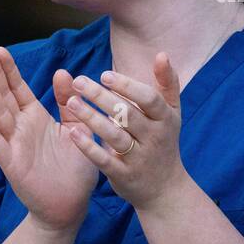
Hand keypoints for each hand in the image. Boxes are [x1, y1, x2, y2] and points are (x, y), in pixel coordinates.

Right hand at [0, 46, 97, 232]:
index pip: (18, 88)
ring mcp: (13, 144)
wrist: (71, 204)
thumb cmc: (75, 169)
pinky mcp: (11, 163)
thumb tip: (62, 72)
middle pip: (4, 96)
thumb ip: (69, 102)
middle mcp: (21, 128)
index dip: (8, 69)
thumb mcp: (77, 128)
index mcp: (35, 118)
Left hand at [62, 53, 189, 210]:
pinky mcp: (124, 175)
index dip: (127, 86)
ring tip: (72, 102)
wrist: (165, 189)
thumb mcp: (171, 114)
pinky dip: (89, 147)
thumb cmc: (163, 142)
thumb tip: (162, 54)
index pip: (148, 99)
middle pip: (128, 114)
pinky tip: (73, 133)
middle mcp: (154, 138)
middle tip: (79, 82)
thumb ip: (167, 84)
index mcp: (165, 119)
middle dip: (102, 97)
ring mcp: (139, 158)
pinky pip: (105, 160)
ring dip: (92, 118)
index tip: (104, 75)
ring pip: (115, 136)